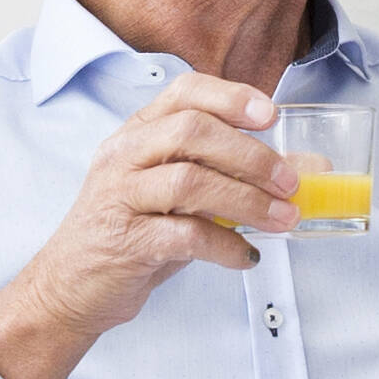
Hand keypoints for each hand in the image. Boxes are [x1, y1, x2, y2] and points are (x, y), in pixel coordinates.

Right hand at [0, 72, 298, 378]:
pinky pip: (185, 236)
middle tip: (288, 183)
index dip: (231, 97)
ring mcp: (120, 197)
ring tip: (281, 220)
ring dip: (246, 201)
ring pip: (189, 181)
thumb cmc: (132, 233)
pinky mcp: (125, 242)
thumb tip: (308, 168)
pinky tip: (246, 256)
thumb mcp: (180, 196)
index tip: (271, 115)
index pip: (184, 93)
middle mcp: (124, 156)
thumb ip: (233, 176)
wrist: (70, 286)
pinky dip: (225, 246)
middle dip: (250, 155)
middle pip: (191, 131)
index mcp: (137, 134)